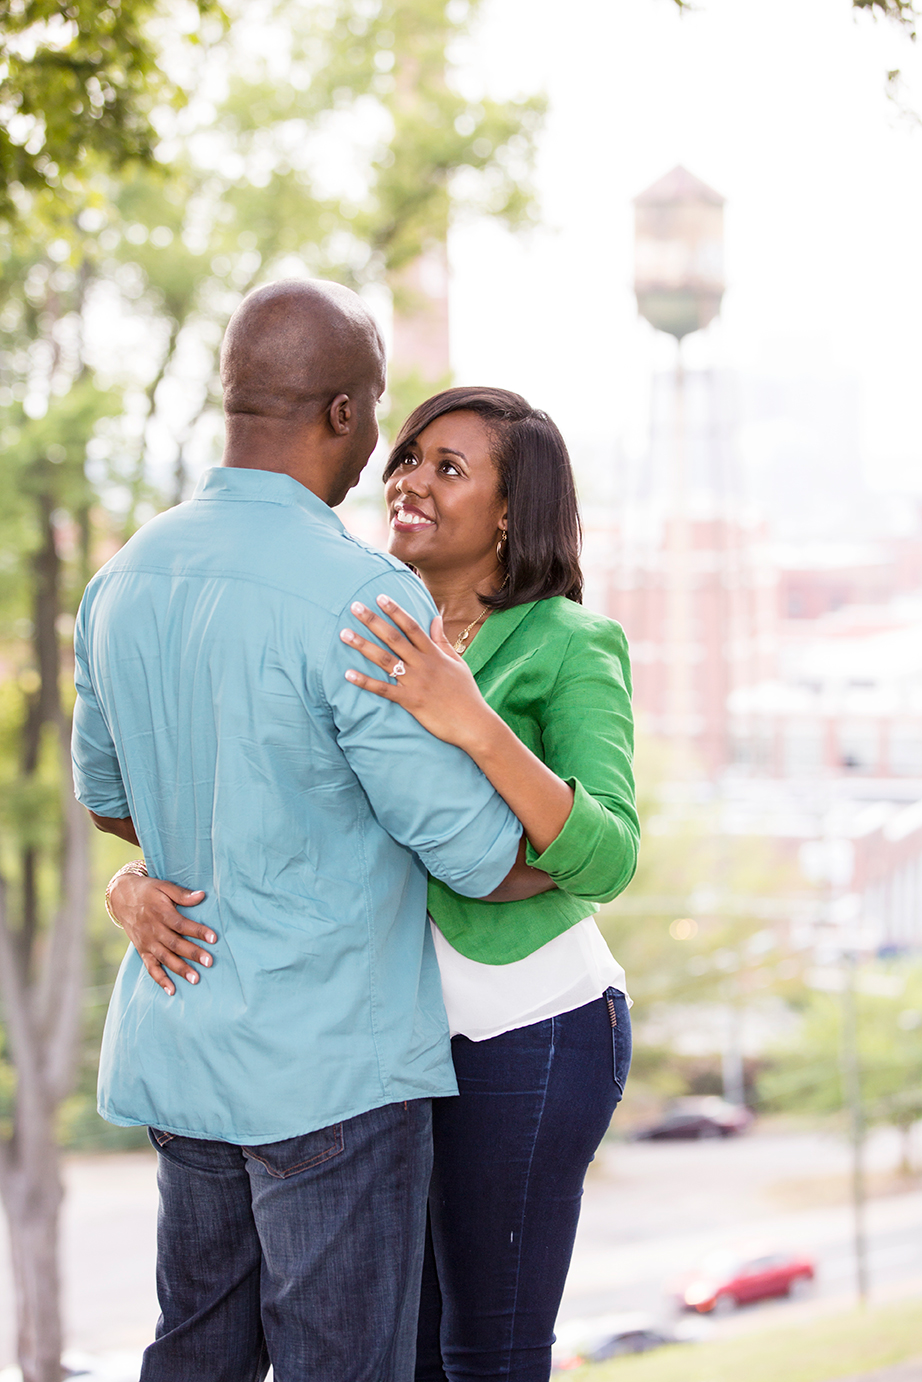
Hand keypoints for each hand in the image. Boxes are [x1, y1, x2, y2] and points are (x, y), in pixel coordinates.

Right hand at [109, 872, 213, 996]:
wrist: (121, 897)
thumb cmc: (148, 890)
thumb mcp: (163, 886)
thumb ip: (182, 894)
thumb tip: (202, 896)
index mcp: (160, 912)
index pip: (181, 924)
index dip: (197, 931)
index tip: (214, 938)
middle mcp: (153, 929)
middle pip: (175, 943)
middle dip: (192, 953)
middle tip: (209, 962)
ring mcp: (147, 942)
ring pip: (165, 958)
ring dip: (180, 969)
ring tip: (195, 979)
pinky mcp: (142, 951)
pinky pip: (150, 967)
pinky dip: (160, 979)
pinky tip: (171, 990)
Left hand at [340, 595, 500, 753]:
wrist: (473, 723)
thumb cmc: (466, 693)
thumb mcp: (457, 662)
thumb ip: (442, 640)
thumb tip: (435, 617)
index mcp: (434, 654)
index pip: (411, 626)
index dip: (395, 610)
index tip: (380, 597)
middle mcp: (423, 664)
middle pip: (393, 638)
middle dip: (373, 621)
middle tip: (354, 607)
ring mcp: (415, 682)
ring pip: (385, 660)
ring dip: (363, 646)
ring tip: (344, 634)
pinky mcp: (410, 701)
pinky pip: (384, 690)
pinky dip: (366, 682)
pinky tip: (348, 674)